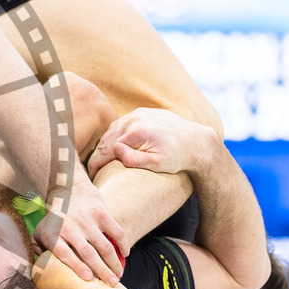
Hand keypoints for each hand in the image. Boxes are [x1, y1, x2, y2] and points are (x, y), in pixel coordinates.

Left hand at [36, 173, 128, 285]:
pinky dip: (123, 244)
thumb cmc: (54, 220)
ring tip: (119, 275)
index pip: (64, 253)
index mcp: (52, 234)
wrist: (68, 190)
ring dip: (114, 263)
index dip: (76, 266)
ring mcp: (86, 219)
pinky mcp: (101, 213)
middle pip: (88, 253)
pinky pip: (116, 232)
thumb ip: (39, 253)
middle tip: (111, 284)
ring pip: (104, 246)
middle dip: (101, 271)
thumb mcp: (40, 233)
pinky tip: (125, 254)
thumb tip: (42, 275)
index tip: (88, 278)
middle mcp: (70, 227)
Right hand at [87, 108, 216, 179]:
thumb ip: (133, 159)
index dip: (96, 164)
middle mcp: (135, 119)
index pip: (107, 150)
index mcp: (136, 132)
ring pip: (112, 130)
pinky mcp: (142, 112)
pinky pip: (121, 124)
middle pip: (106, 139)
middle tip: (92, 171)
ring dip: (105, 145)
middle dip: (97, 155)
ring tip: (101, 160)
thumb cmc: (178, 157)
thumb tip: (114, 150)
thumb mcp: (157, 164)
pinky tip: (112, 146)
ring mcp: (138, 114)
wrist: (197, 142)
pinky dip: (114, 136)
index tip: (92, 176)